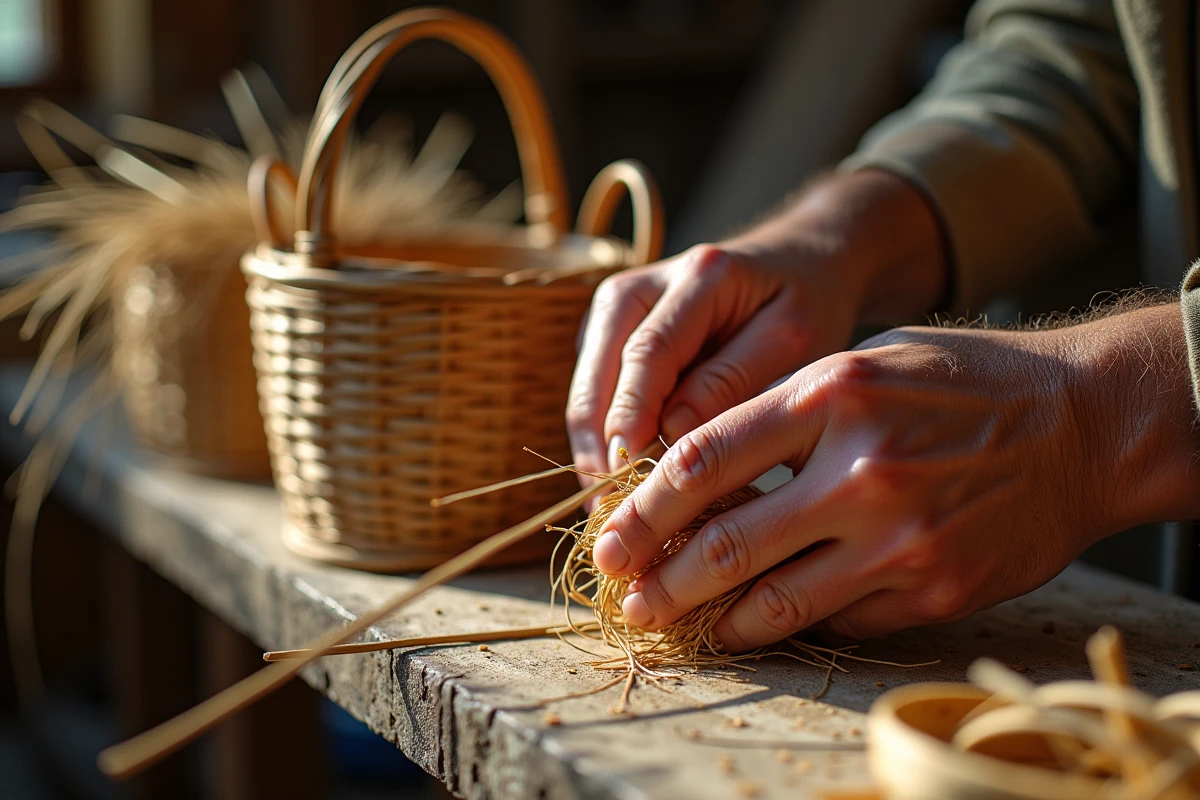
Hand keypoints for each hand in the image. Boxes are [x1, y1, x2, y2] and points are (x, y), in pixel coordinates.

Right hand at [566, 170, 946, 486]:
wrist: (797, 264)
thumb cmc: (805, 304)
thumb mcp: (793, 337)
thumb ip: (733, 379)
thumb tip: (670, 434)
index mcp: (695, 276)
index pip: (647, 353)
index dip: (632, 418)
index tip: (629, 479)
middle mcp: (639, 287)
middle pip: (597, 377)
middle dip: (599, 451)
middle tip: (614, 519)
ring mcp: (615, 313)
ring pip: (585, 395)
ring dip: (593, 456)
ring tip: (613, 519)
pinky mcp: (607, 340)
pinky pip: (593, 400)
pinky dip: (603, 446)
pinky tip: (622, 493)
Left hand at [591, 303, 1199, 649]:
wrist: (1083, 424)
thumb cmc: (964, 381)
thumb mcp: (867, 360)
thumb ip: (784, 409)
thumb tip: (694, 468)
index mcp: (831, 395)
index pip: (704, 459)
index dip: (643, 507)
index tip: (608, 536)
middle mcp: (860, 469)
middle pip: (724, 541)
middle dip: (657, 576)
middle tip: (621, 596)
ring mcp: (899, 537)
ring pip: (773, 598)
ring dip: (708, 617)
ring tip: (670, 622)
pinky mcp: (933, 587)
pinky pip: (835, 618)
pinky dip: (785, 622)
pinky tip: (752, 623)